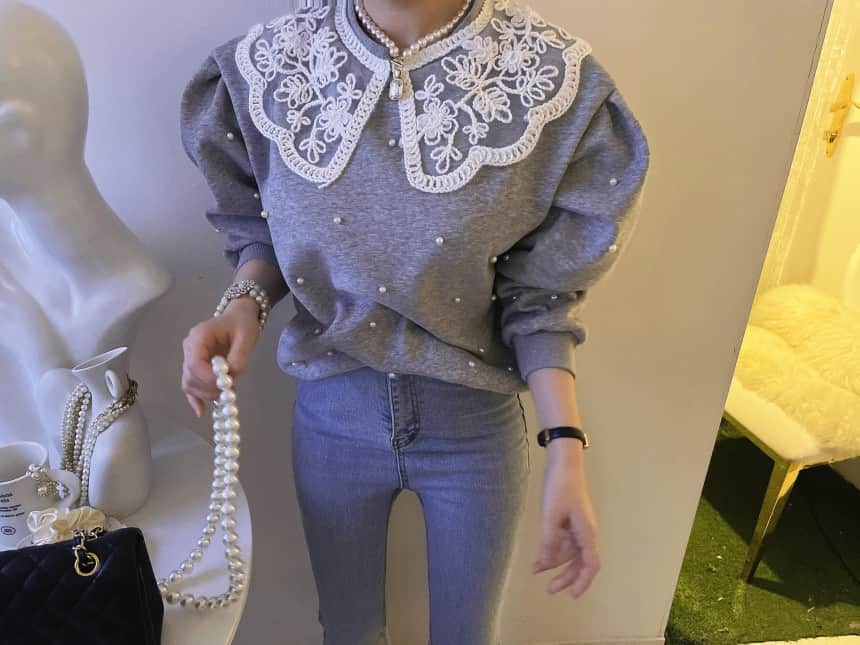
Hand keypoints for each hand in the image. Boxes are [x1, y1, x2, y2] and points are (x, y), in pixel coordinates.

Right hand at [181, 297, 260, 417]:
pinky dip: (195, 398)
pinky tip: (202, 411)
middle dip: (209, 388)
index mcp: (199, 337)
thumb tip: (231, 376)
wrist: (238, 317)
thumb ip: (239, 357)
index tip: (226, 384)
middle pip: (190, 376)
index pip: (195, 364)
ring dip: (206, 393)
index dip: (208, 379)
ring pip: (189, 383)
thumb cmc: (242, 323)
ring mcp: (190, 358)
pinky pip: (191, 385)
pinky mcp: (195, 366)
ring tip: (225, 393)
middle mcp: (189, 348)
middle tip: (229, 391)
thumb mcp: (246, 337)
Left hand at [532, 443, 599, 597]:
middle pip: (580, 562)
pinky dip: (552, 551)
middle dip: (566, 577)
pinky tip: (538, 559)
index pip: (591, 564)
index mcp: (586, 533)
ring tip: (537, 571)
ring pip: (570, 554)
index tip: (573, 595)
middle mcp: (585, 533)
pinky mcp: (569, 521)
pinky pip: (563, 542)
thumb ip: (549, 541)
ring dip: (556, 564)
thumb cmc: (560, 488)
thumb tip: (546, 564)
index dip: (583, 581)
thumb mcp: (551, 516)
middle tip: (550, 590)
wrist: (563, 464)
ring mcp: (578, 527)